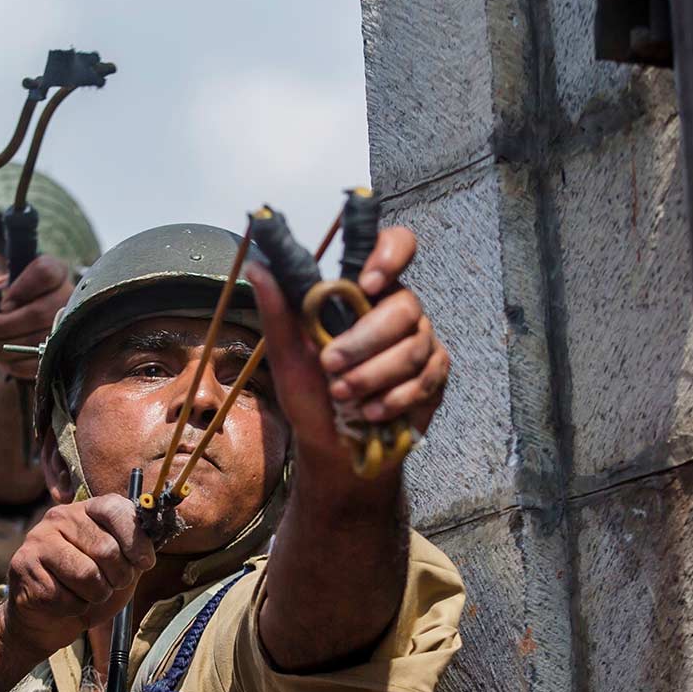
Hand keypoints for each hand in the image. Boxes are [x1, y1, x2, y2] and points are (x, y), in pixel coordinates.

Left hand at [0, 255, 72, 380]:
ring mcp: (70, 327)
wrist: (12, 332)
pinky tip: (2, 360)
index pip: (44, 272)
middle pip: (40, 313)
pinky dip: (16, 365)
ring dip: (6, 348)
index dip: (22, 288)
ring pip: (40, 340)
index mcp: (50, 272)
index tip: (2, 303)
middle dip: (4, 327)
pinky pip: (42, 363)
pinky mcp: (65, 353)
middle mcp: (67, 297)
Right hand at [1, 495, 154, 659]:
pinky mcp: (23, 568)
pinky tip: (64, 603)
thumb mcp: (119, 568)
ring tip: (88, 594)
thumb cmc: (88, 589)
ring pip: (87, 575)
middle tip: (111, 586)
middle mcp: (59, 518)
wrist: (46, 619)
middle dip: (118, 578)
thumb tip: (149, 547)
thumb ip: (133, 553)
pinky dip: (74, 608)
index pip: (114, 508)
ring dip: (96, 595)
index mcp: (85, 510)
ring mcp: (37, 541)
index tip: (145, 562)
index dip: (136, 539)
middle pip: (106, 549)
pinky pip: (65, 597)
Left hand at [246, 226, 448, 469]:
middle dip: (364, 341)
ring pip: (413, 347)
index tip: (366, 283)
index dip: (391, 254)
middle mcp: (398, 309)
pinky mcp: (435, 374)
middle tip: (330, 366)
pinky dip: (393, 399)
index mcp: (364, 292)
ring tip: (342, 395)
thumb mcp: (287, 356)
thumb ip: (278, 312)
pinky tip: (370, 412)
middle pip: (404, 306)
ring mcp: (421, 341)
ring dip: (372, 376)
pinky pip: (425, 379)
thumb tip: (257, 266)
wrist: (330, 445)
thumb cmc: (309, 393)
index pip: (396, 246)